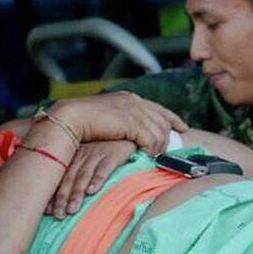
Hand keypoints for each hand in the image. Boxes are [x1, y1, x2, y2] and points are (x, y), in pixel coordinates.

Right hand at [51, 92, 187, 151]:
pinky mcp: (133, 123)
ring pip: (159, 131)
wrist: (70, 118)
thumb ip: (121, 120)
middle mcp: (134, 102)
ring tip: (156, 156)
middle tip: (169, 149)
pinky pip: (152, 139)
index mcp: (128, 98)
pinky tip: (148, 155)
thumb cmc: (82, 121)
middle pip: (163, 119)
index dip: (172, 118)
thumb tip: (130, 131)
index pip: (158, 107)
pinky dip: (152, 149)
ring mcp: (135, 111)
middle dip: (168, 135)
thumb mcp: (106, 117)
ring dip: (159, 145)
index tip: (182, 127)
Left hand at [51, 141, 133, 216]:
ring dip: (77, 193)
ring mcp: (97, 154)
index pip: (60, 178)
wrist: (127, 131)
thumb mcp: (90, 155)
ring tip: (73, 209)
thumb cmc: (108, 147)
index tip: (48, 211)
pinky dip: (97, 180)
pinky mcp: (112, 154)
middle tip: (59, 216)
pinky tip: (92, 192)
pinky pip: (104, 168)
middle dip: (63, 198)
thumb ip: (79, 171)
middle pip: (69, 179)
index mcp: (74, 156)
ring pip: (84, 176)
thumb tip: (70, 196)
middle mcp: (82, 155)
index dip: (54, 194)